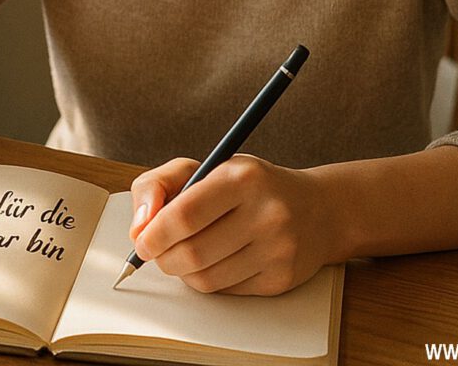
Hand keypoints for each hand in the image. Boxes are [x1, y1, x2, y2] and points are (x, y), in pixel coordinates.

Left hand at [128, 154, 345, 295]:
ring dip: (184, 271)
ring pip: (206, 278)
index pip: (185, 214)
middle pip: (192, 252)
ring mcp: (277, 249)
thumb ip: (163, 184)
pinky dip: (210, 280)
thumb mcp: (210, 166)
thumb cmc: (252, 186)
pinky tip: (217, 260)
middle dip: (164, 257)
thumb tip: (140, 227)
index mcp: (242, 177)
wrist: (317, 209)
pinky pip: (226, 291)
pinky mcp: (281, 279)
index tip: (142, 241)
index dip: (155, 233)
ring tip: (187, 253)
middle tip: (158, 251)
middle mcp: (265, 212)